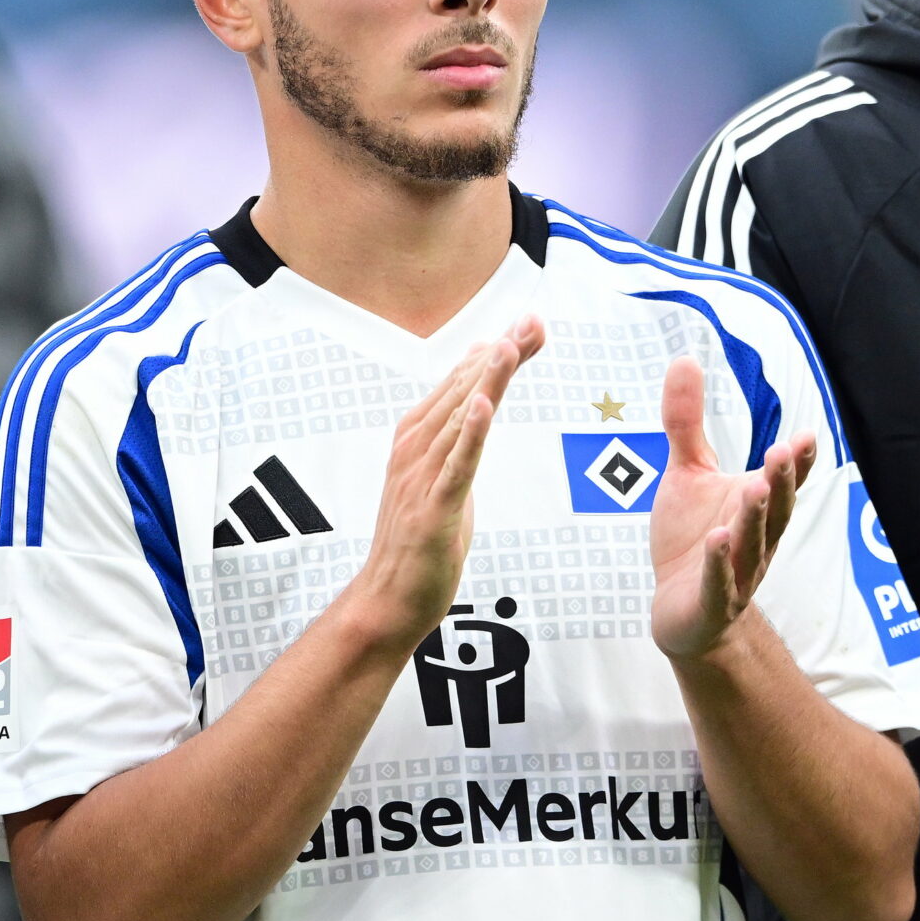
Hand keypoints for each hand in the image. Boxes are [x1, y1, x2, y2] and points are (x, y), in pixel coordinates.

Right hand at [337, 317, 544, 650]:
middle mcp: (415, 449)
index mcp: (416, 438)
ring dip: (487, 380)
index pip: (462, 383)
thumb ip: (458, 439)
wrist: (386, 601)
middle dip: (501, 354)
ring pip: (460, 419)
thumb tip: (478, 400)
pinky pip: (456, 466)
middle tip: (533, 319)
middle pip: (464, 390)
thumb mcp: (443, 478)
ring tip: (510, 344)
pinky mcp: (433, 510)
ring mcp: (421, 478)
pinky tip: (482, 405)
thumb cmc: (418, 541)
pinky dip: (469, 433)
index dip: (498, 352)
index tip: (530, 323)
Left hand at [650, 354, 815, 666]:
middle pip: (773, 510)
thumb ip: (687, 422)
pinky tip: (716, 541)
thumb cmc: (691, 539)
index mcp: (756, 508)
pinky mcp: (710, 603)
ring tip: (753, 486)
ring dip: (753, 518)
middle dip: (780, 482)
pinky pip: (717, 585)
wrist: (681, 612)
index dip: (796, 464)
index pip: (783, 483)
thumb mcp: (686, 474)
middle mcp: (755, 540)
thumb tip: (686, 359)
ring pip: (750, 546)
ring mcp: (736, 575)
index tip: (804, 436)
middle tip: (784, 451)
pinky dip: (718, 565)